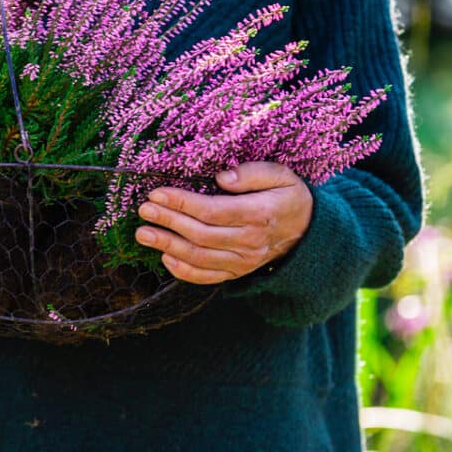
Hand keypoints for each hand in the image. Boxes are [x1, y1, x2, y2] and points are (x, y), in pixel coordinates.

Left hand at [135, 162, 312, 283]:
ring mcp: (243, 261)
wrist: (309, 233)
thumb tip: (222, 177)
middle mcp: (249, 242)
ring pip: (199, 258)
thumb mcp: (281, 175)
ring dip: (167, 246)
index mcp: (259, 214)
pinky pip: (207, 278)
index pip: (213, 211)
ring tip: (143, 234)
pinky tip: (165, 258)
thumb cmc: (289, 197)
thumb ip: (252, 173)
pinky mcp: (237, 273)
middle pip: (201, 235)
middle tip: (144, 210)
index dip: (182, 203)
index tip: (157, 193)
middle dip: (169, 221)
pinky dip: (184, 271)